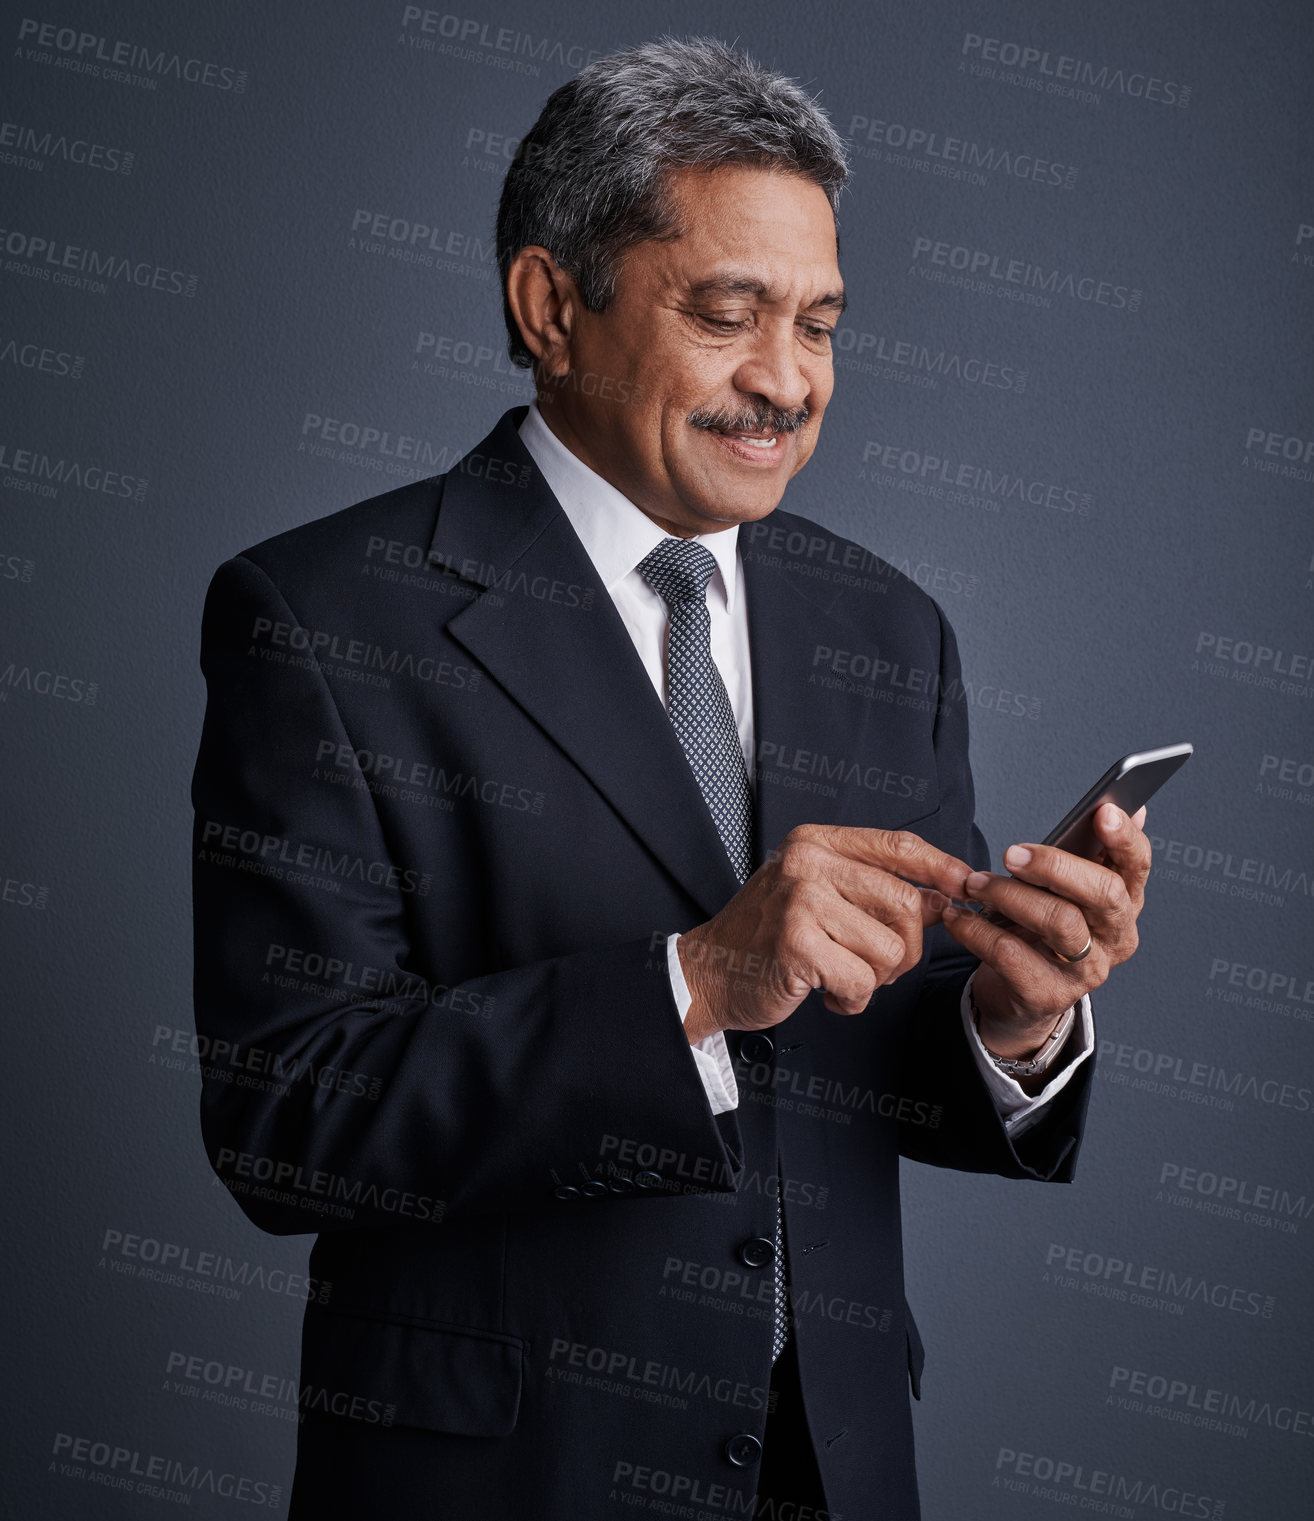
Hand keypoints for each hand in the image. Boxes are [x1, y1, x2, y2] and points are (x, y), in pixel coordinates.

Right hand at [677, 824, 971, 1043]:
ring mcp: (801, 900)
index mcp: (816, 843)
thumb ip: (875, 890)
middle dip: (905, 948)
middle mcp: (808, 862)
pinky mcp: (797, 944)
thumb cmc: (766, 937)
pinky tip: (826, 993)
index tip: (966, 887)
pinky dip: (852, 1001)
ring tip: (839, 976)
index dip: (941, 867)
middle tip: (873, 966)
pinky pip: (862, 982)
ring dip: (874, 979)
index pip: (898, 845)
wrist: (708, 973)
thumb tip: (942, 897)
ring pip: (890, 949)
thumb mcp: (819, 896)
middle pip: (905, 904)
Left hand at [939, 804, 1150, 1058]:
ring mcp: (1088, 971)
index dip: (1125, 838)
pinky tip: (959, 917)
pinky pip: (1014, 956)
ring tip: (975, 884)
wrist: (1019, 994)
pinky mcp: (1050, 996)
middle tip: (1011, 853)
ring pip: (1060, 923)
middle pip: (1104, 894)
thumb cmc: (1040, 926)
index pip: (1137, 866)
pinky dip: (979, 931)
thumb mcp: (1064, 889)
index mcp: (1124, 902)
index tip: (1102, 811)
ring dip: (1010, 895)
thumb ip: (1088, 850)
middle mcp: (1116, 937)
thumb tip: (1123, 804)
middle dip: (1056, 866)